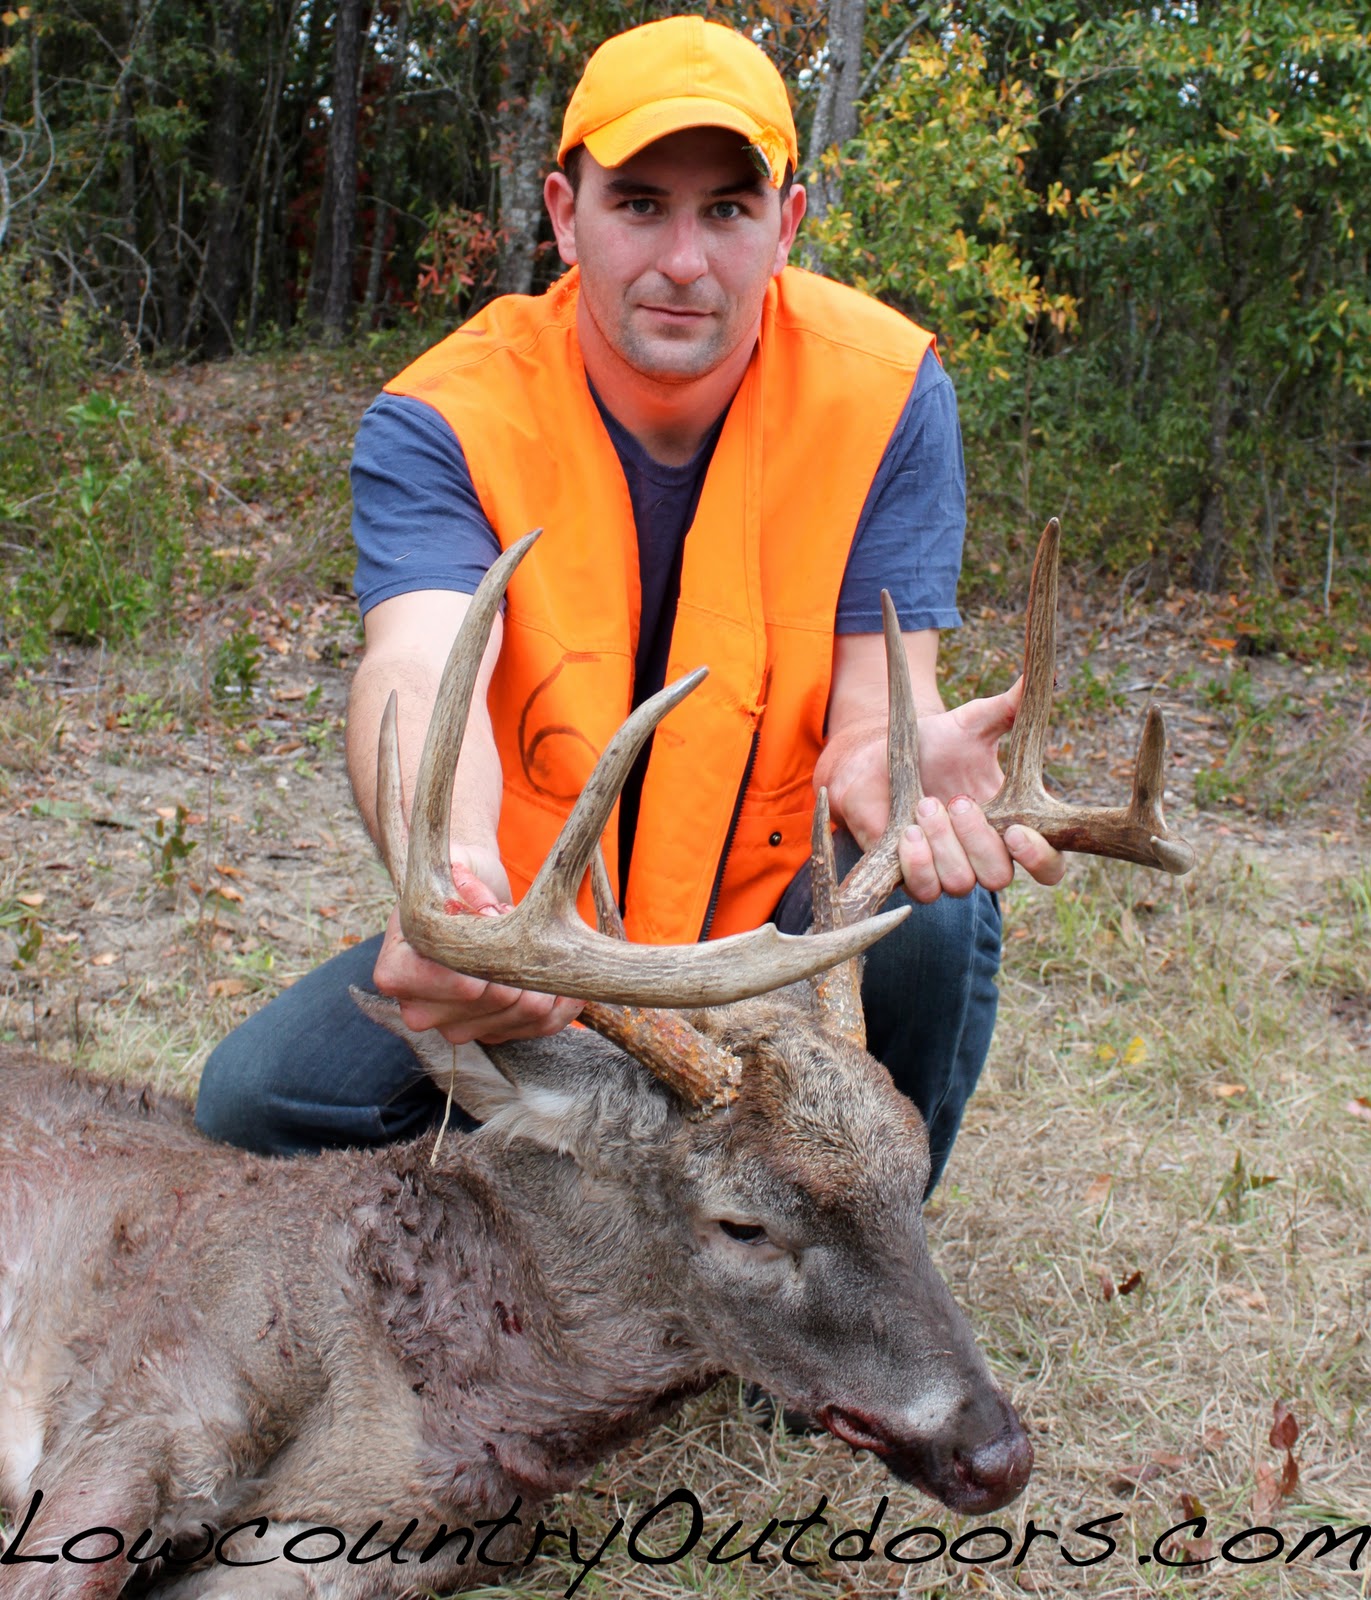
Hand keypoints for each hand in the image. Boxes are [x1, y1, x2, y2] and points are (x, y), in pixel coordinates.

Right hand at [372, 847, 582, 1044]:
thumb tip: (488, 913)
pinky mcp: (494, 1034)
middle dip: (519, 955)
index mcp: (397, 973)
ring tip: (524, 938)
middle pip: (497, 998)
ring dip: (540, 969)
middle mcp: (421, 1012)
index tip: (494, 913)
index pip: (459, 982)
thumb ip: (464, 887)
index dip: (489, 953)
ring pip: (527, 1011)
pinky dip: (563, 998)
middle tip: (511, 921)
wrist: (463, 895)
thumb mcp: (452, 869)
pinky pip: (545, 1024)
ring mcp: (459, 1029)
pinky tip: (561, 972)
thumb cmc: (453, 878)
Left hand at [827, 677, 1064, 901]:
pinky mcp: (911, 878)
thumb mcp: (972, 723)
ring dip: (944, 844)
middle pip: (1000, 876)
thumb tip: (1047, 678)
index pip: (1048, 864)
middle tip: (956, 801)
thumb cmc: (932, 744)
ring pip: (960, 883)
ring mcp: (947, 872)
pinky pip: (923, 890)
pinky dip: (917, 862)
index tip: (1018, 831)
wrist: (875, 758)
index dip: (1040, 857)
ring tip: (925, 805)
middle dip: (978, 839)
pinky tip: (908, 832)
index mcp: (1011, 827)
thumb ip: (1011, 708)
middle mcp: (983, 857)